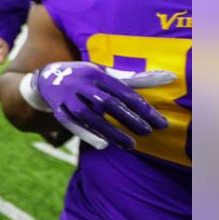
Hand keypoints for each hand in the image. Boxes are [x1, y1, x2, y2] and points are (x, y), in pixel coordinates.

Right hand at [27, 61, 172, 149]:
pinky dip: (86, 134)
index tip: (160, 124)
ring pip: (88, 116)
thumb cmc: (87, 78)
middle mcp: (81, 83)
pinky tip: (103, 145)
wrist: (48, 77)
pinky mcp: (57, 109)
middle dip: (128, 119)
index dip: (143, 108)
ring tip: (130, 145)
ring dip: (110, 131)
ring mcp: (67, 97)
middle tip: (147, 133)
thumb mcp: (108, 75)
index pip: (124, 92)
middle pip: (107, 102)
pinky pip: (70, 123)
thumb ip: (137, 80)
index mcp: (97, 73)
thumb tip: (170, 77)